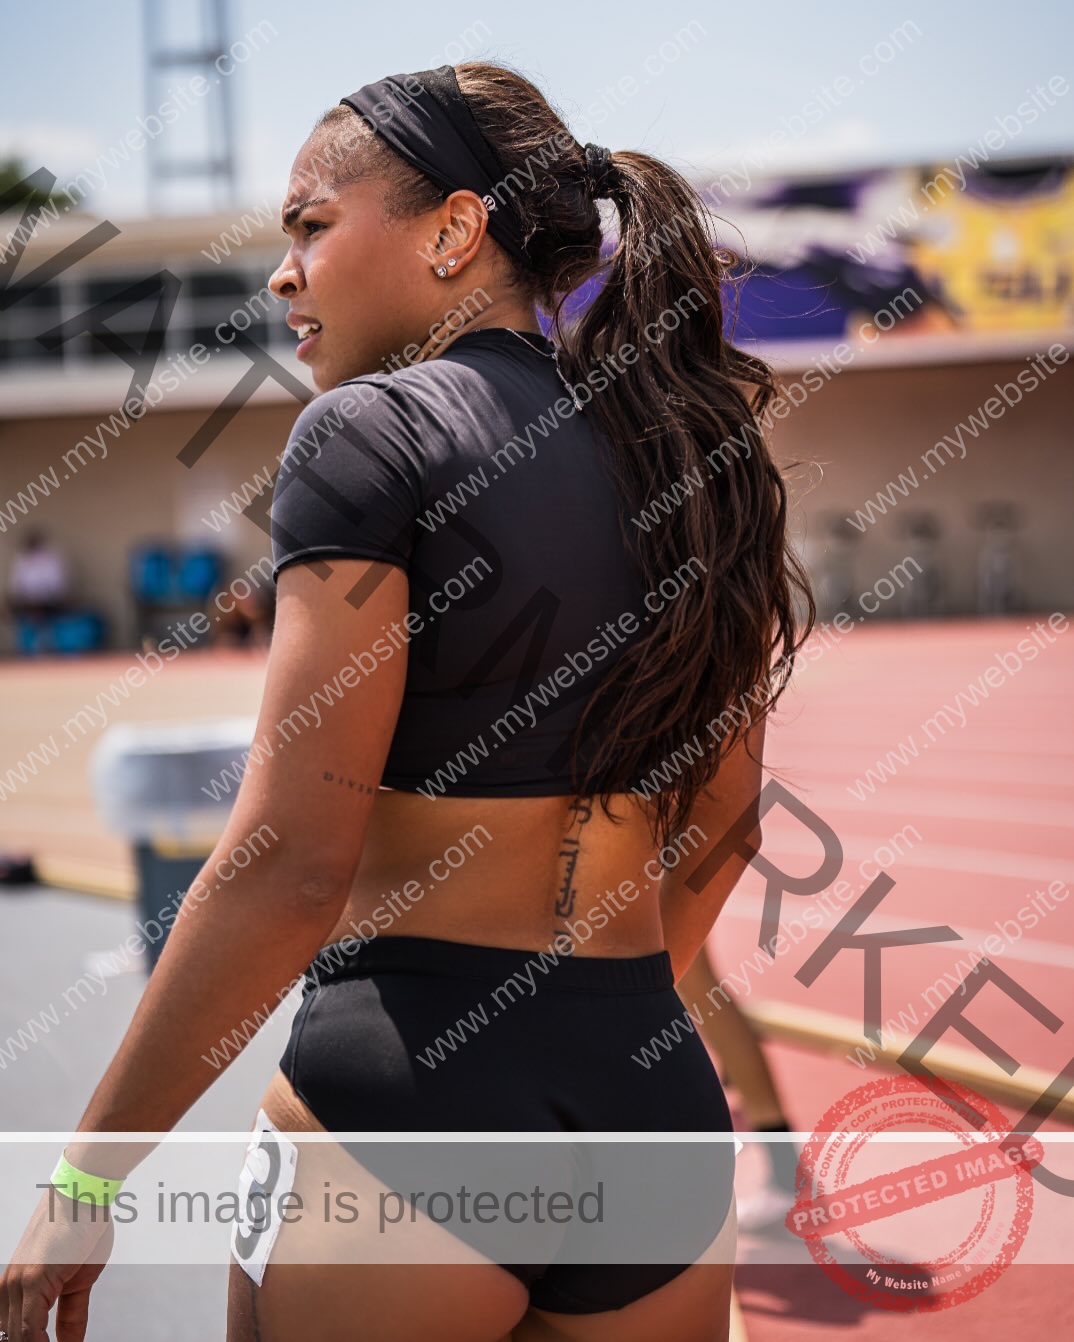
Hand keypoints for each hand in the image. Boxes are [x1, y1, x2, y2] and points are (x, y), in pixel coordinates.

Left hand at [0, 1186, 114, 1341]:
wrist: (85, 1191)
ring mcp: (17, 1283)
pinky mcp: (32, 1279)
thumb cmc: (84, 1226)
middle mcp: (8, 1287)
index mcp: (14, 1288)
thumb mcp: (79, 1279)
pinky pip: (30, 1329)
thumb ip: (72, 1314)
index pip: (13, 1335)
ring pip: (18, 1339)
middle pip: (12, 1339)